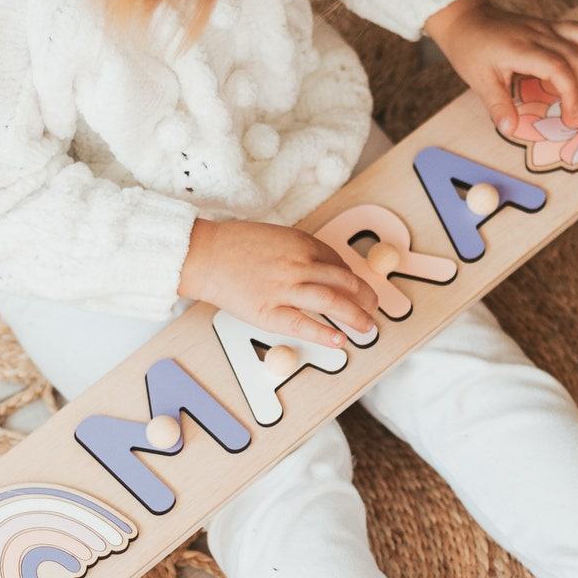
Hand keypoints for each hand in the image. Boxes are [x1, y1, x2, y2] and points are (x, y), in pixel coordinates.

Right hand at [178, 219, 378, 346]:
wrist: (205, 255)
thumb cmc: (234, 246)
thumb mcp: (274, 236)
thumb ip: (298, 251)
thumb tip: (321, 268)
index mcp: (301, 243)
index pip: (337, 262)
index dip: (352, 277)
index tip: (356, 287)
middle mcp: (299, 264)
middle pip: (344, 281)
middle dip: (364, 296)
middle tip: (373, 306)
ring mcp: (286, 288)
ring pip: (333, 302)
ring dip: (356, 316)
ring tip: (368, 327)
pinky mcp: (270, 311)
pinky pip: (304, 324)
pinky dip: (325, 333)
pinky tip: (340, 341)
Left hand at [425, 0, 577, 134]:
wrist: (466, 20)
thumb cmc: (470, 50)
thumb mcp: (479, 81)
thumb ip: (498, 105)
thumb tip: (510, 130)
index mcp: (521, 49)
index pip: (559, 68)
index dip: (571, 93)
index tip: (570, 116)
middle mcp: (539, 34)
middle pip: (577, 58)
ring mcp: (546, 27)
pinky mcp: (549, 25)